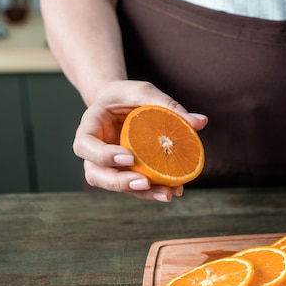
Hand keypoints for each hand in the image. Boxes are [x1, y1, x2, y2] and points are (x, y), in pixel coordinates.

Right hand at [72, 80, 207, 201]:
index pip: (84, 146)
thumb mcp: (144, 92)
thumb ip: (168, 105)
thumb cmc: (128, 95)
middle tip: (145, 182)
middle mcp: (94, 150)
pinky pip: (134, 185)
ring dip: (140, 193)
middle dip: (120, 182)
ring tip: (167, 193)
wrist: (120, 103)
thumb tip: (201, 122)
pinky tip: (174, 190)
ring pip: (115, 185)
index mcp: (89, 127)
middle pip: (96, 174)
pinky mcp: (124, 172)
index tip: (128, 157)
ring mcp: (107, 165)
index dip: (102, 156)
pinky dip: (153, 190)